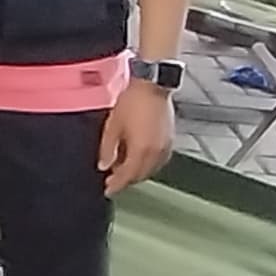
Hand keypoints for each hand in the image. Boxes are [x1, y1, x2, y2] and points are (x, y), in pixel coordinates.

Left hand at [98, 79, 176, 193]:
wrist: (152, 85)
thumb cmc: (132, 101)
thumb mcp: (113, 126)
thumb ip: (108, 149)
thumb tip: (104, 165)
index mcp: (141, 150)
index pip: (127, 176)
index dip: (116, 185)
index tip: (107, 190)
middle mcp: (156, 152)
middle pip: (140, 175)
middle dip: (126, 180)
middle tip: (113, 179)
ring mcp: (166, 146)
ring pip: (151, 169)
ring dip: (137, 173)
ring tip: (123, 168)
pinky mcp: (170, 140)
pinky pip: (159, 160)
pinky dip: (148, 164)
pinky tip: (139, 158)